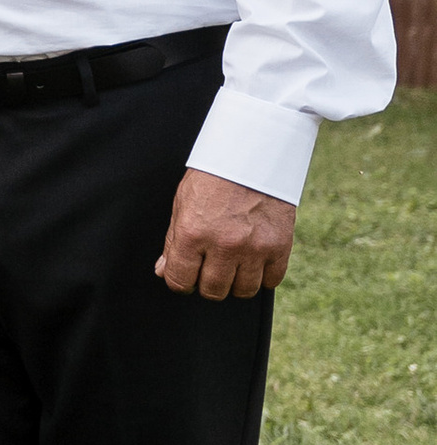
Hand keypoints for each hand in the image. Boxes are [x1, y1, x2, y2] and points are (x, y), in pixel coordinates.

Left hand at [155, 170, 294, 298]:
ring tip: (234, 264)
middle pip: (213, 290)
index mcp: (193, 233)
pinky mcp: (280, 246)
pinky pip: (272, 281)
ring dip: (237, 282)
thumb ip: (173, 242)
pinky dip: (263, 276)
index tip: (186, 276)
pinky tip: (255, 261)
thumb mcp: (183, 203)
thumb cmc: (213, 176)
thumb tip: (164, 271)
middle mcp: (224, 244)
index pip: (180, 280)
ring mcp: (255, 247)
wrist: (252, 153)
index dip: (181, 281)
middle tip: (211, 267)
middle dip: (208, 283)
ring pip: (243, 291)